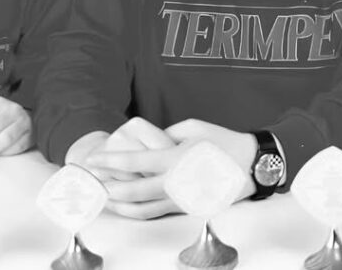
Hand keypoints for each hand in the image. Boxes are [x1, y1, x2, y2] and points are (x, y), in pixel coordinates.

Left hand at [83, 118, 256, 219]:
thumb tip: (148, 143)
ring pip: (141, 208)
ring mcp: (180, 199)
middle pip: (132, 190)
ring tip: (101, 197)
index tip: (93, 159)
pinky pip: (156, 213)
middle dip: (107, 186)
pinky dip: (136, 212)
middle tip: (90, 181)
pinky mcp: (186, 208)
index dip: (109, 161)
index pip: (134, 162)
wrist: (251, 165)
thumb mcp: (193, 128)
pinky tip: (124, 208)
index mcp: (175, 159)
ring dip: (118, 204)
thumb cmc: (223, 141)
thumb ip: (166, 135)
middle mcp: (175, 183)